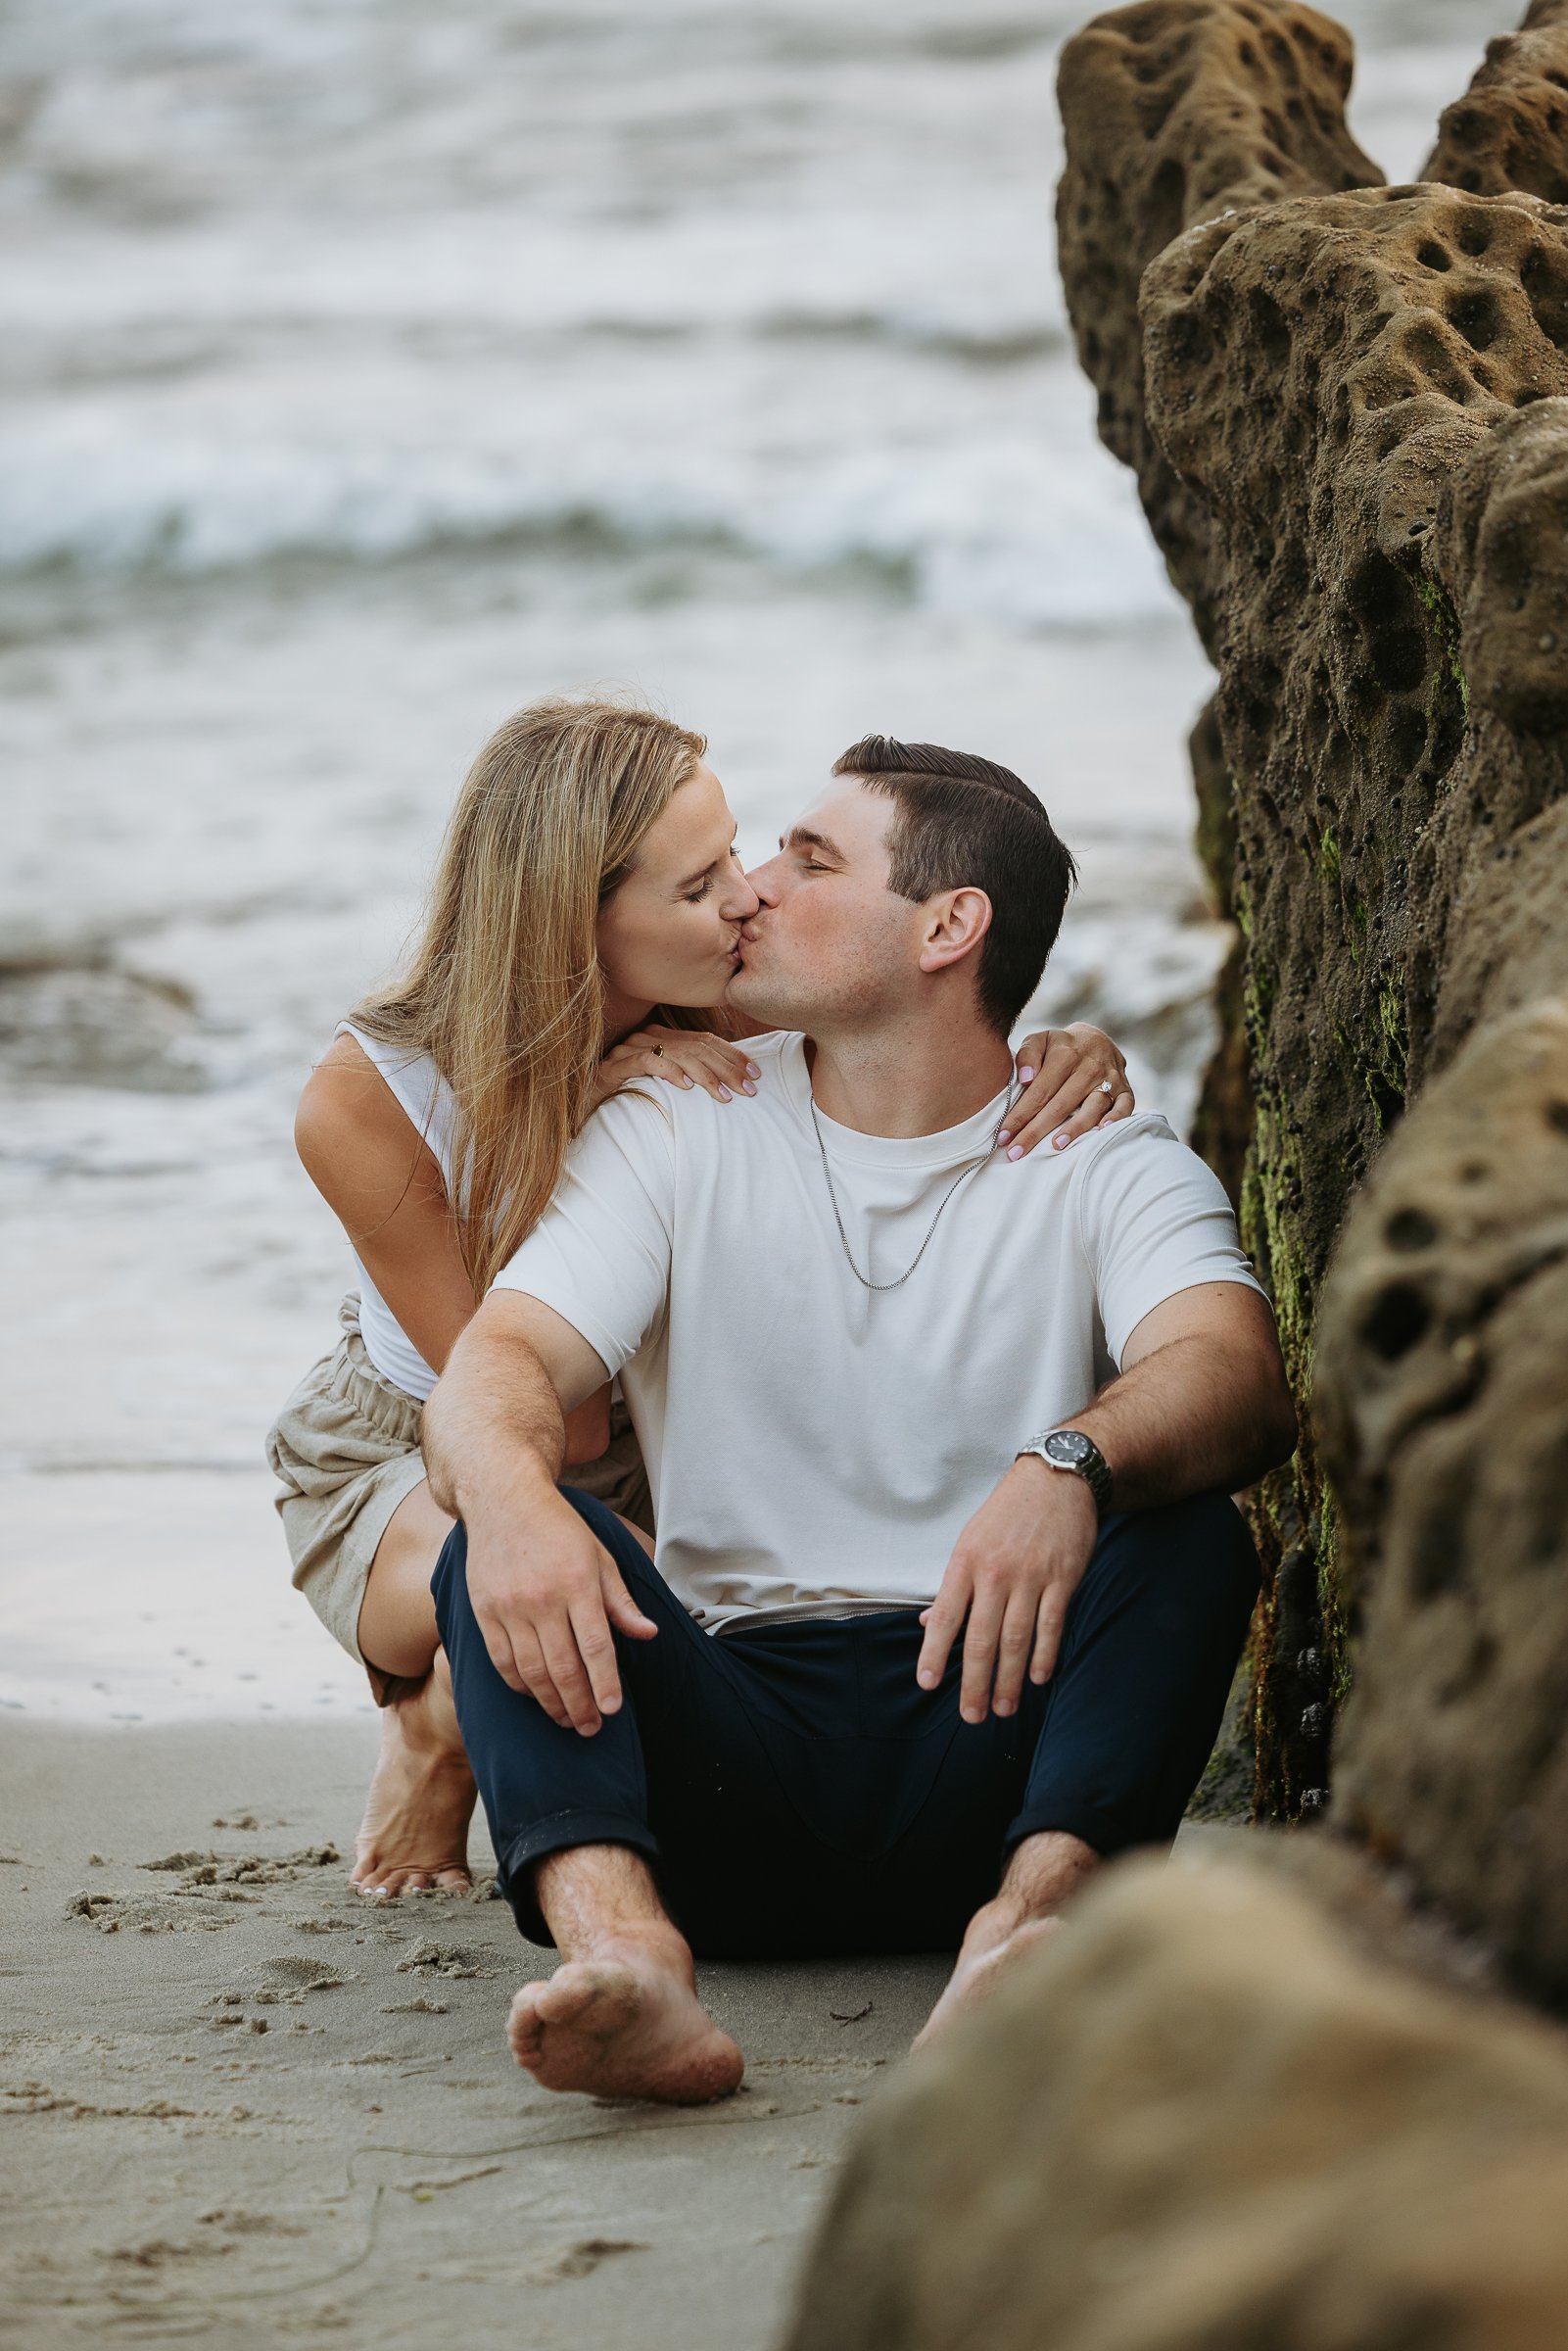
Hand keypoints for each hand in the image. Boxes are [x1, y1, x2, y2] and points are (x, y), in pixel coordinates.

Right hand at [465, 1480, 657, 1734]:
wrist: (503, 1500)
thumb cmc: (559, 1529)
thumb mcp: (600, 1556)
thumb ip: (621, 1601)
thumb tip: (649, 1634)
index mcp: (577, 1583)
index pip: (595, 1646)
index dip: (605, 1684)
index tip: (613, 1710)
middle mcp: (542, 1598)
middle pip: (562, 1667)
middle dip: (579, 1706)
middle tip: (591, 1728)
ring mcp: (509, 1607)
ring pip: (531, 1672)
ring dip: (550, 1703)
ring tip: (567, 1720)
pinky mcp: (483, 1612)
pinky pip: (502, 1662)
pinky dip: (520, 1686)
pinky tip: (536, 1696)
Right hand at [594, 1025, 759, 1110]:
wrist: (582, 1110)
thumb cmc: (626, 1101)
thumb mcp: (664, 1089)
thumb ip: (688, 1080)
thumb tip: (727, 1087)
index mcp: (662, 1039)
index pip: (705, 1041)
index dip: (733, 1056)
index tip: (756, 1075)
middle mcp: (647, 1039)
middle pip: (696, 1046)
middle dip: (727, 1068)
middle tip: (748, 1089)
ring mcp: (630, 1050)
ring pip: (677, 1053)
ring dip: (706, 1075)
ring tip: (724, 1096)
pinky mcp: (614, 1066)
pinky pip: (647, 1062)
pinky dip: (669, 1072)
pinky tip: (687, 1087)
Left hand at [916, 1457, 1097, 1721]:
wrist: (1056, 1478)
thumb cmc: (1007, 1513)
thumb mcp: (970, 1540)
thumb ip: (953, 1586)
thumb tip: (926, 1624)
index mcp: (966, 1562)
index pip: (944, 1615)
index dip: (934, 1652)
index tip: (928, 1683)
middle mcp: (995, 1572)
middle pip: (982, 1638)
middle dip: (975, 1682)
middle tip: (972, 1716)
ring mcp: (1031, 1576)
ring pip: (1016, 1638)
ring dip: (1009, 1679)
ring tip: (1002, 1709)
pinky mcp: (1063, 1578)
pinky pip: (1052, 1625)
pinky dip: (1045, 1655)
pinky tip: (1037, 1678)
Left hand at [999, 1024, 1133, 1159]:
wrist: (1096, 1040)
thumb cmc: (1060, 1047)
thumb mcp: (1040, 1040)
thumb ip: (1028, 1054)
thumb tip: (1026, 1078)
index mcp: (1065, 1054)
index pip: (1038, 1092)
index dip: (1020, 1116)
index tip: (1003, 1136)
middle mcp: (1089, 1066)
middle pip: (1060, 1105)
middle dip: (1036, 1131)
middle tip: (1016, 1152)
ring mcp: (1110, 1078)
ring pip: (1092, 1107)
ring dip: (1075, 1128)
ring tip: (1056, 1146)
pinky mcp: (1126, 1089)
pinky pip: (1124, 1106)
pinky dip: (1116, 1119)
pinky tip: (1101, 1132)